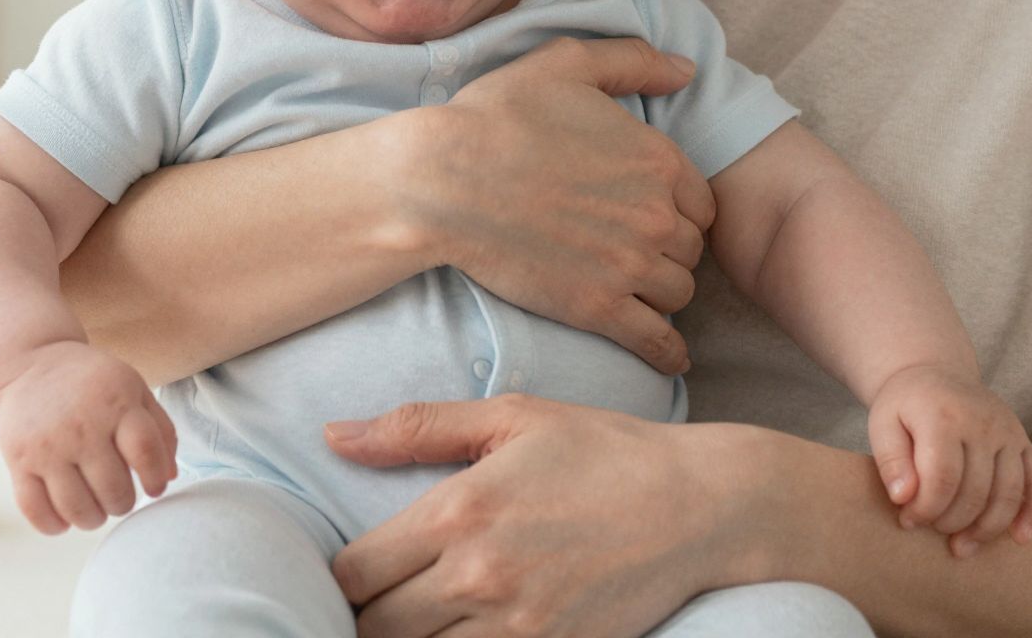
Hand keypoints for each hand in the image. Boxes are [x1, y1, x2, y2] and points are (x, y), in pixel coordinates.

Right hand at [0, 339, 177, 533]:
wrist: (30, 366)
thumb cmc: (93, 384)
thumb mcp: (134, 388)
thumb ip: (159, 429)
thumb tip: (169, 478)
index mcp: (116, 402)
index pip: (145, 451)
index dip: (155, 478)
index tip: (155, 487)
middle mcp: (81, 425)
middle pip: (114, 488)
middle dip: (124, 503)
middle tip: (120, 498)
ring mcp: (47, 445)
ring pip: (77, 508)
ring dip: (93, 519)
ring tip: (97, 510)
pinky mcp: (18, 460)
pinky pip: (35, 510)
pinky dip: (54, 526)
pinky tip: (65, 520)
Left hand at [325, 396, 737, 637]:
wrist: (698, 506)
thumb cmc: (602, 451)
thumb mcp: (512, 415)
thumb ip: (417, 427)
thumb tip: (333, 436)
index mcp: (457, 511)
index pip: (352, 573)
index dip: (345, 576)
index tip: (365, 568)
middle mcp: (477, 576)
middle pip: (374, 629)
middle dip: (371, 615)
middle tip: (392, 596)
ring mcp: (515, 627)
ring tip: (429, 616)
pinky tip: (472, 631)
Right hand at [401, 37, 713, 374]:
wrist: (443, 181)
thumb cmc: (498, 117)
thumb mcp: (566, 64)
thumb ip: (633, 61)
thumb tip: (687, 70)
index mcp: (658, 158)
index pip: (701, 200)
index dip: (679, 207)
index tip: (653, 213)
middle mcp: (655, 215)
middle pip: (692, 249)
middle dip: (670, 250)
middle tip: (638, 250)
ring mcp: (628, 266)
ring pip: (678, 293)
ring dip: (663, 292)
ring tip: (638, 290)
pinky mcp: (597, 309)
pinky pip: (656, 342)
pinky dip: (667, 352)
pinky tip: (668, 355)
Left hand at [867, 364, 1031, 556]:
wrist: (934, 373)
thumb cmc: (906, 406)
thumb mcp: (882, 424)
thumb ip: (890, 461)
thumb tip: (903, 498)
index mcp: (944, 416)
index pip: (942, 478)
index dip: (925, 509)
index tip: (908, 520)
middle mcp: (983, 422)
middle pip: (976, 491)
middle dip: (951, 522)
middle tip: (931, 529)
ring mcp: (1009, 432)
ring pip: (1009, 494)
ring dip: (987, 529)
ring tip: (962, 545)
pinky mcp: (1024, 441)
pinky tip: (1021, 537)